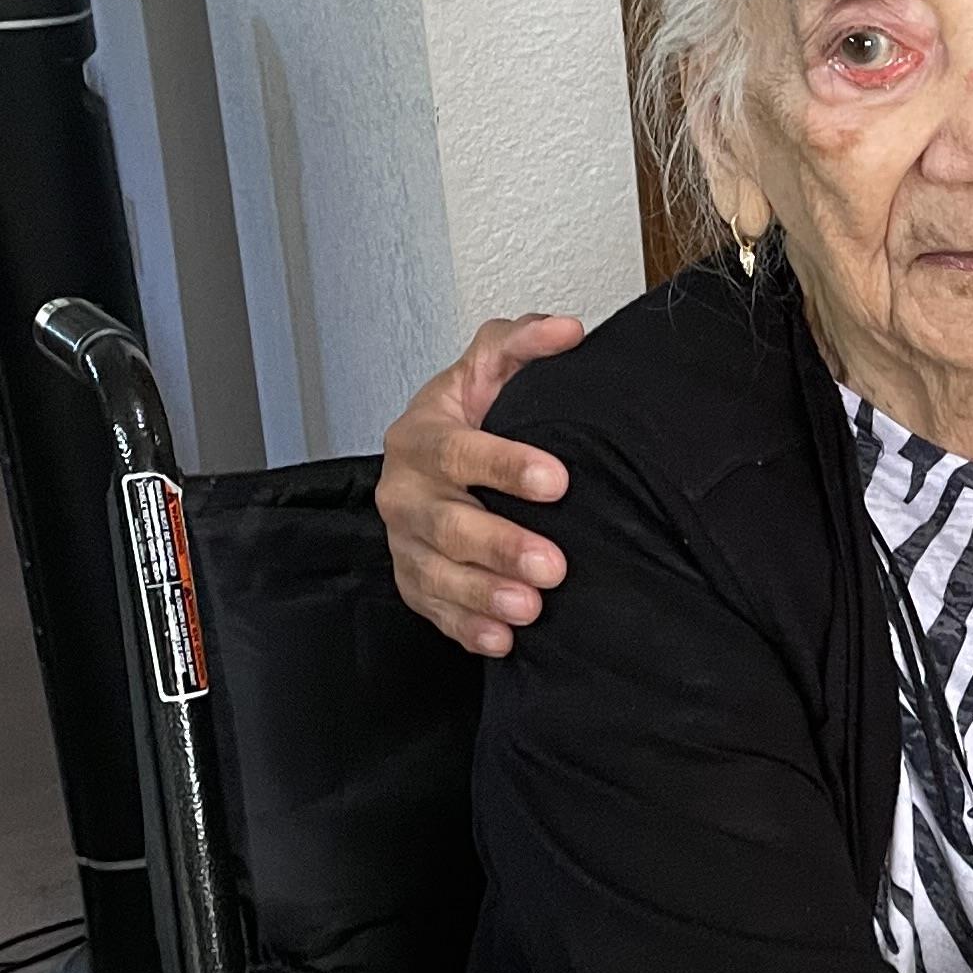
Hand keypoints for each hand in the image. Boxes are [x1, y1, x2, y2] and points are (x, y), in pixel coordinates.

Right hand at [375, 313, 582, 654]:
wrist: (436, 454)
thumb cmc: (469, 413)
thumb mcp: (491, 366)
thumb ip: (524, 343)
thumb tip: (568, 331)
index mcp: (420, 436)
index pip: (457, 451)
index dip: (505, 465)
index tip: (556, 480)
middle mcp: (404, 492)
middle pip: (446, 524)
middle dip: (500, 546)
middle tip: (553, 563)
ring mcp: (404, 542)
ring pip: (436, 575)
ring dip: (483, 594)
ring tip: (530, 608)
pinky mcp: (413, 582)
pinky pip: (434, 611)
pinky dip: (466, 628)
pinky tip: (502, 641)